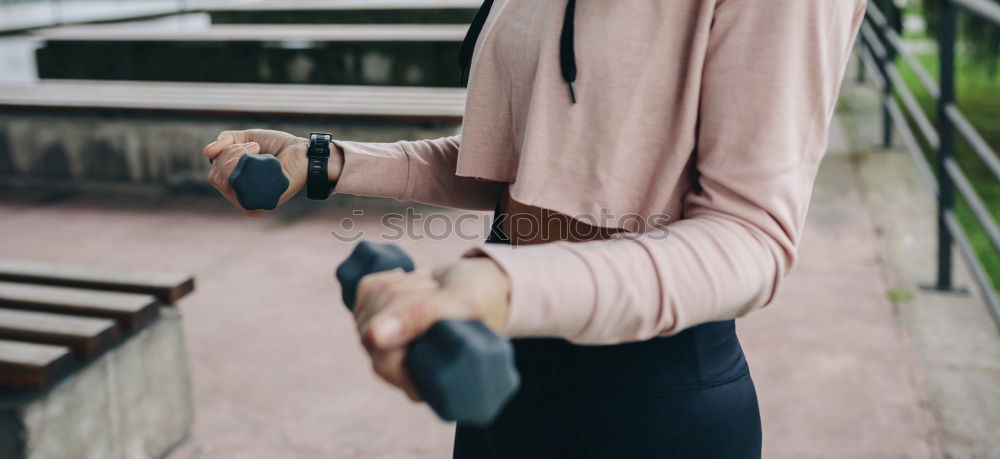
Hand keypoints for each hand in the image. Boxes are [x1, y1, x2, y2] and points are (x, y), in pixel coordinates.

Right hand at [203, 129, 343, 214]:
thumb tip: (206, 152)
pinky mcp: (262, 202)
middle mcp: (243, 201)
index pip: (215, 177)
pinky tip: (258, 157)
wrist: (304, 152)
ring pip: (224, 180)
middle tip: (253, 148)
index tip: (245, 146)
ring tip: (257, 151)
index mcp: (239, 190)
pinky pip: (237, 182)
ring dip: (236, 156)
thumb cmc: (279, 148)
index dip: (223, 157)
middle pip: (216, 178)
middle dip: (229, 155)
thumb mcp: (246, 140)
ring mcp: (252, 204)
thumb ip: (225, 143)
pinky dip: (244, 162)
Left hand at [352, 257, 510, 400]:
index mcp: (427, 381)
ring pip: (366, 309)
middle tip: (435, 289)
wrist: (481, 283)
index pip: (386, 364)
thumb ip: (425, 316)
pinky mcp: (375, 317)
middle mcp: (401, 370)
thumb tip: (376, 335)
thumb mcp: (463, 303)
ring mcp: (384, 346)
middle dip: (404, 298)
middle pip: (371, 333)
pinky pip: (366, 291)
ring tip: (431, 287)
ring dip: (399, 286)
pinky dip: (390, 277)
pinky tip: (414, 282)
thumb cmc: (482, 299)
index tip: (431, 298)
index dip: (402, 325)